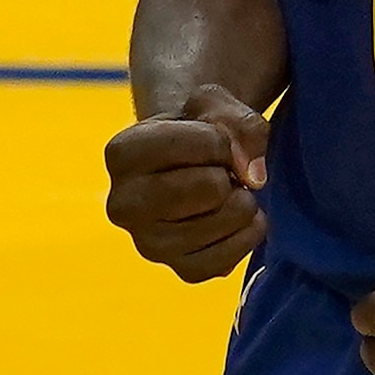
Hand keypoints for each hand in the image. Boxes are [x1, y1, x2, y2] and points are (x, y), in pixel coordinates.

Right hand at [102, 85, 270, 280]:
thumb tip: (254, 178)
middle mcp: (123, 205)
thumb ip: (242, 125)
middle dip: (230, 174)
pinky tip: (233, 218)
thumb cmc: (199, 127)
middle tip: (217, 172)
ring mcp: (149, 244)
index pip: (206, 142)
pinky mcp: (181, 270)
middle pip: (212, 187)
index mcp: (121, 153)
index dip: (225, 139)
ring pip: (228, 220)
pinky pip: (235, 255)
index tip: (212, 142)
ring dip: (243, 201)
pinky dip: (249, 232)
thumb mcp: (217, 104)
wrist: (189, 163)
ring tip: (224, 194)